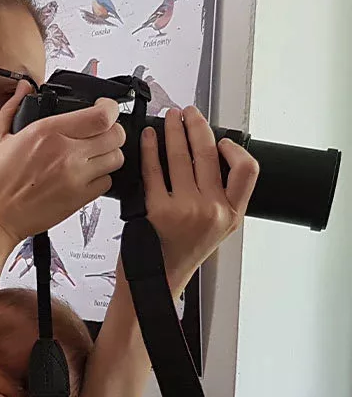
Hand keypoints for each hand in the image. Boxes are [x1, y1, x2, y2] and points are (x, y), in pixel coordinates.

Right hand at [0, 81, 125, 249]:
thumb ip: (13, 108)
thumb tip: (23, 89)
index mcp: (47, 132)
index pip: (102, 115)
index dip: (111, 108)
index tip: (105, 108)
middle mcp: (66, 154)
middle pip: (116, 135)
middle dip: (112, 130)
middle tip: (99, 133)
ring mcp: (75, 178)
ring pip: (116, 159)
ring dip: (108, 154)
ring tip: (92, 156)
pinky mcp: (78, 199)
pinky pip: (107, 183)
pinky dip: (101, 178)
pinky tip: (84, 176)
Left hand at [141, 106, 258, 294]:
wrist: (154, 283)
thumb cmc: (178, 257)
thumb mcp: (213, 231)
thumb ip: (219, 200)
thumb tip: (211, 159)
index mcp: (231, 215)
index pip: (248, 170)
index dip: (235, 149)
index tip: (222, 139)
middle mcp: (212, 211)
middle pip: (208, 155)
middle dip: (197, 126)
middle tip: (189, 113)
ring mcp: (184, 210)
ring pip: (181, 157)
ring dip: (174, 131)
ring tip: (169, 118)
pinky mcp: (156, 210)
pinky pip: (154, 170)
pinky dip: (150, 149)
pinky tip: (148, 139)